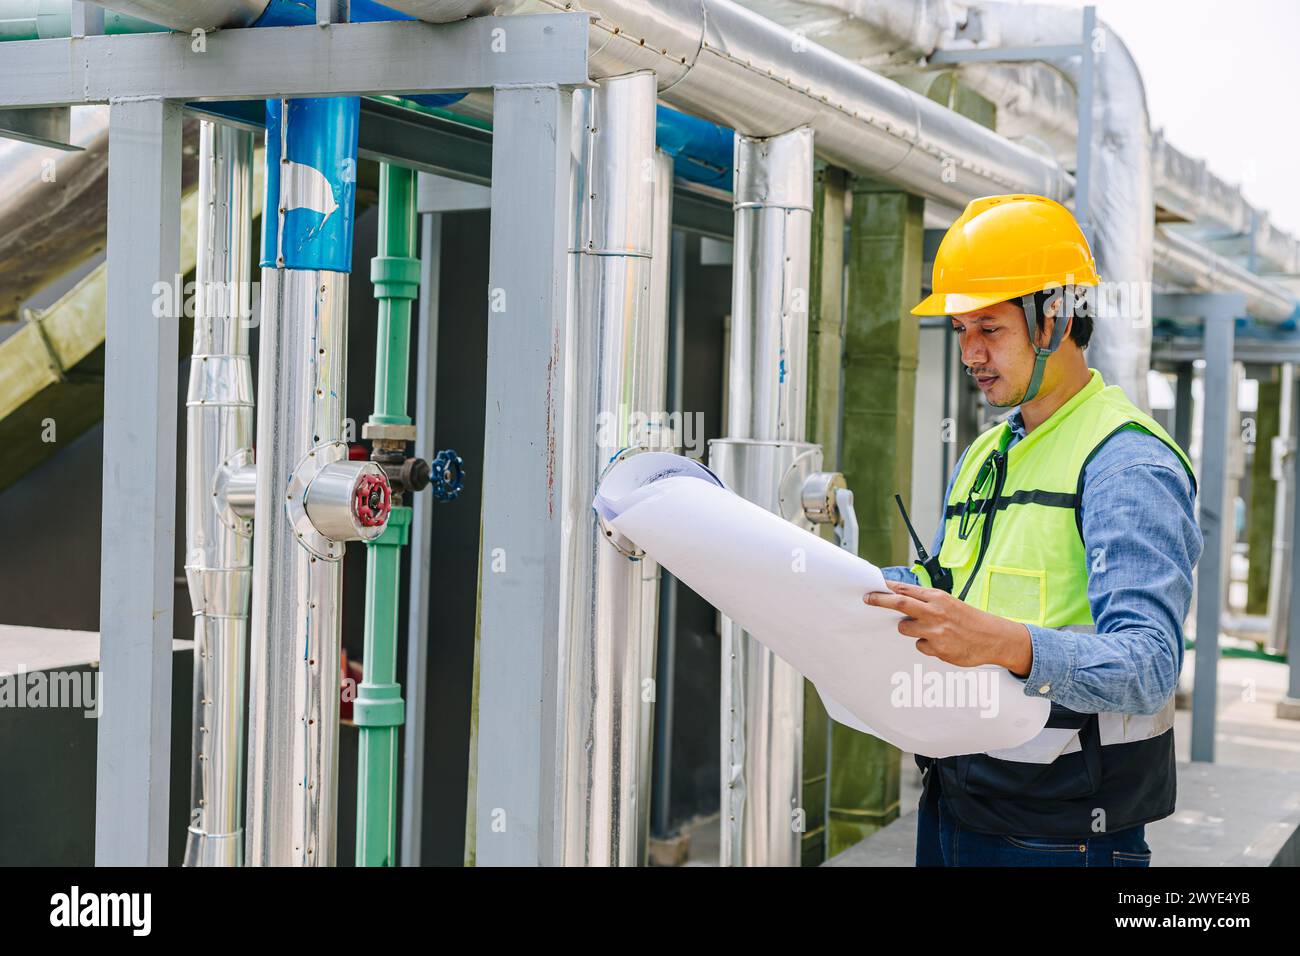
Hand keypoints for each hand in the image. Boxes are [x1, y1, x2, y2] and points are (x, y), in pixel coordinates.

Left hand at [864, 580, 1033, 674]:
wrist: (993, 639)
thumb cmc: (969, 619)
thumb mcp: (949, 602)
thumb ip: (926, 600)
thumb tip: (900, 595)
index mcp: (938, 597)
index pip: (907, 589)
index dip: (887, 588)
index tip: (873, 587)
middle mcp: (935, 612)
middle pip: (900, 603)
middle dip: (880, 600)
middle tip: (867, 599)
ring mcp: (935, 631)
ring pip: (905, 628)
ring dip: (909, 628)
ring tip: (928, 629)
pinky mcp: (938, 649)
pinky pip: (919, 646)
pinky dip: (926, 644)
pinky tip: (941, 643)